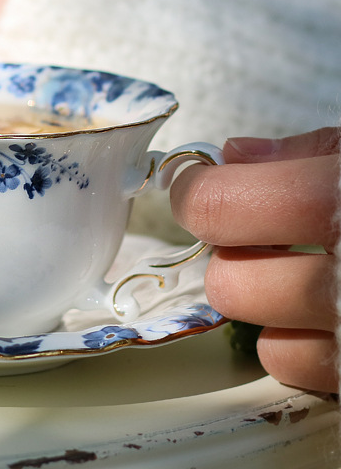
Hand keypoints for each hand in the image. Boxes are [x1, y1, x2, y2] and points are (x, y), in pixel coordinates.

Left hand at [170, 128, 338, 392]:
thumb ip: (310, 152)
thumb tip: (235, 154)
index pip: (214, 206)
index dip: (195, 193)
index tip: (196, 187)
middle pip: (224, 277)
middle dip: (234, 249)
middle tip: (266, 230)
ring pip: (247, 322)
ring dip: (259, 294)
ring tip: (300, 269)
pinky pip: (289, 364)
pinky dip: (291, 338)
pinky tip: (320, 310)